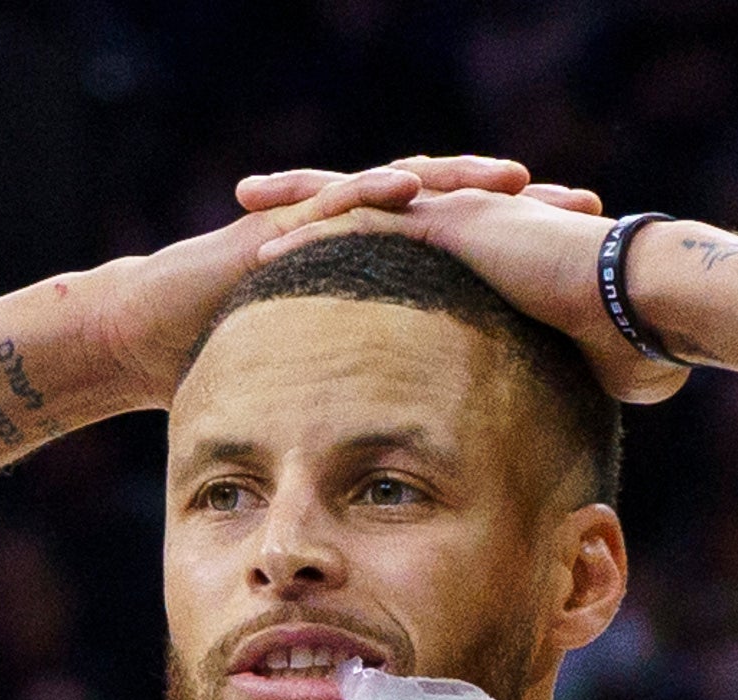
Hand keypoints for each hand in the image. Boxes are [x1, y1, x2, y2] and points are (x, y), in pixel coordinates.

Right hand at [83, 157, 584, 412]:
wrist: (145, 341)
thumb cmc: (230, 378)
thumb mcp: (329, 404)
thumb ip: (385, 424)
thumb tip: (445, 483)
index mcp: (386, 284)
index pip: (473, 259)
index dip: (529, 257)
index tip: (592, 267)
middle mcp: (362, 245)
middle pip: (456, 212)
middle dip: (516, 206)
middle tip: (581, 205)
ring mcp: (322, 227)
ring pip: (404, 188)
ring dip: (459, 181)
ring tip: (512, 178)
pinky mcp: (281, 224)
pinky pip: (335, 199)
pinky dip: (373, 190)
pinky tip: (412, 187)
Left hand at [250, 177, 691, 405]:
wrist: (647, 307)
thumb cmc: (629, 344)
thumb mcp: (573, 371)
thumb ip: (552, 387)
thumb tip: (561, 441)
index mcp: (484, 249)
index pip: (407, 237)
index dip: (357, 238)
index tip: (314, 253)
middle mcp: (466, 221)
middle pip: (371, 201)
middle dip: (312, 203)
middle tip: (257, 204)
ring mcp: (460, 215)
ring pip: (362, 196)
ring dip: (300, 202)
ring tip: (247, 207)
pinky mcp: (458, 223)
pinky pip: (374, 217)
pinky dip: (323, 227)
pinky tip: (276, 241)